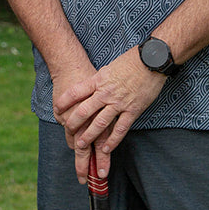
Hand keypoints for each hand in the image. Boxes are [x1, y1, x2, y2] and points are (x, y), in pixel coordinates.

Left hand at [54, 49, 166, 181]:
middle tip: (67, 130)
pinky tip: (106, 148)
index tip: (57, 108)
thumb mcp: (109, 68)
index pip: (76, 92)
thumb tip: (91, 85)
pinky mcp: (133, 110)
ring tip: (81, 144)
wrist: (151, 60)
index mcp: (98, 81)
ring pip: (100, 123)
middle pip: (84, 111)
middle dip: (73, 123)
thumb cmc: (131, 61)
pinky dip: (113, 140)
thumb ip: (100, 79)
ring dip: (89, 135)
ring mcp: (119, 103)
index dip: (64, 101)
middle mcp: (106, 93)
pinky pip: (120, 128)